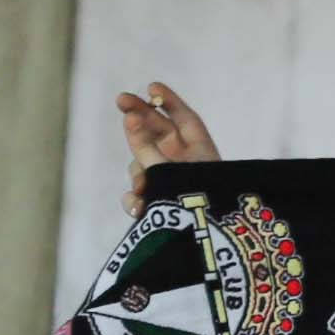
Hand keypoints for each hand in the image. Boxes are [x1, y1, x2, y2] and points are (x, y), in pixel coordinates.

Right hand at [116, 81, 221, 218]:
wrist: (214, 248)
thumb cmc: (204, 209)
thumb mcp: (175, 174)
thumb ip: (149, 148)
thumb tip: (130, 119)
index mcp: (201, 152)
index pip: (183, 118)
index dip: (168, 100)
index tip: (152, 85)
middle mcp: (183, 163)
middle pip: (155, 131)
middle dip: (137, 117)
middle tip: (121, 101)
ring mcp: (167, 181)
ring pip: (140, 163)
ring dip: (138, 172)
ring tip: (143, 187)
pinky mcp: (156, 203)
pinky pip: (137, 194)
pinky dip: (135, 200)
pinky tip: (138, 207)